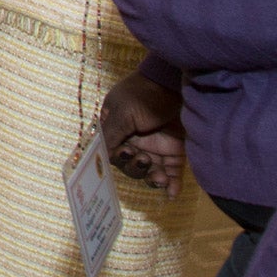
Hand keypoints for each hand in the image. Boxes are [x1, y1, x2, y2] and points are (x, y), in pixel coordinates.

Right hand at [96, 70, 185, 193]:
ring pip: (149, 173)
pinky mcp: (174, 152)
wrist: (176, 84)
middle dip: (135, 168)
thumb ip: (111, 135)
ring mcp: (155, 147)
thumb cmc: (144, 94)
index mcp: (117, 130)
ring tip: (161, 178)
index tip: (125, 154)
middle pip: (129, 166)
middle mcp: (134, 141)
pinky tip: (172, 192)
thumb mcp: (123, 112)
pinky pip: (171, 173)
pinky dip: (172, 185)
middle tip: (144, 159)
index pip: (111, 153)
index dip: (116, 159)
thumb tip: (100, 156)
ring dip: (152, 179)